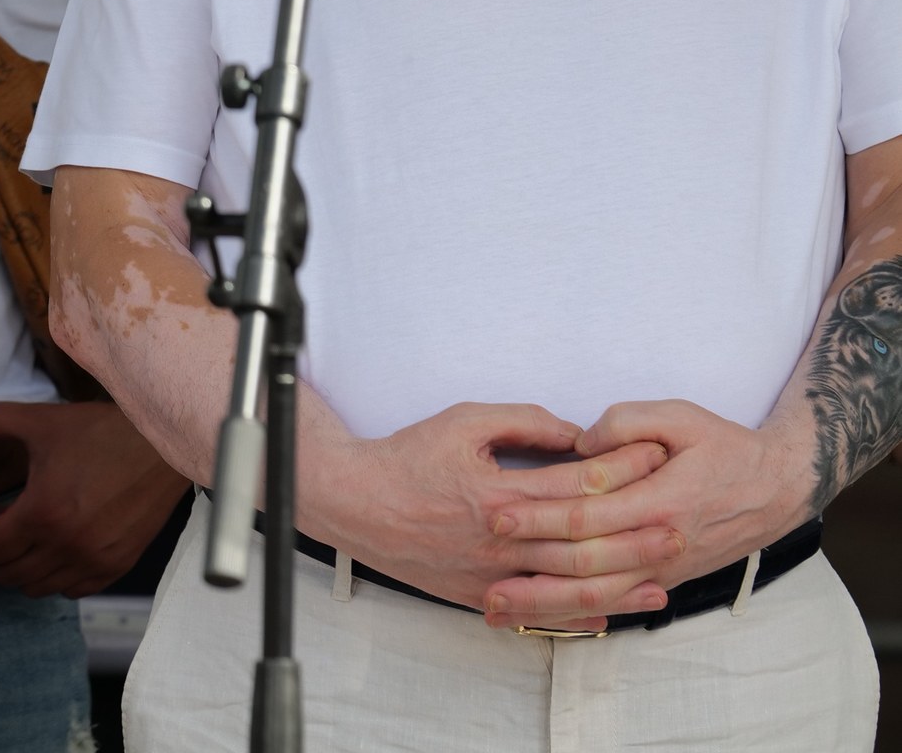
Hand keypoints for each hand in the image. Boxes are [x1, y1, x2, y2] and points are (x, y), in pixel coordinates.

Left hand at [0, 400, 187, 595]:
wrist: (161, 447)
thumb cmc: (101, 432)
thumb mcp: (39, 421)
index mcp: (43, 514)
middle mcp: (67, 547)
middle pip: (8, 574)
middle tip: (5, 519)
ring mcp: (94, 561)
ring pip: (38, 588)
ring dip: (23, 563)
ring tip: (31, 531)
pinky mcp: (118, 567)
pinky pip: (73, 590)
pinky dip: (57, 576)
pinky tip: (60, 544)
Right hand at [309, 402, 678, 630]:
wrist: (353, 501)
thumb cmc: (406, 457)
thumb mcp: (461, 421)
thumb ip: (521, 423)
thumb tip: (573, 434)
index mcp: (501, 493)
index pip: (580, 483)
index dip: (624, 467)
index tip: (657, 455)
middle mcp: (502, 540)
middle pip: (587, 542)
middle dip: (639, 531)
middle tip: (682, 520)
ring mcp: (492, 573)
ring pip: (570, 585)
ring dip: (621, 581)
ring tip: (663, 575)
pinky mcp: (479, 595)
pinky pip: (539, 611)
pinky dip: (577, 614)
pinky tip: (609, 611)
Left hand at [476, 399, 812, 624]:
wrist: (779, 487)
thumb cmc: (725, 446)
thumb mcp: (681, 416)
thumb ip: (628, 423)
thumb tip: (580, 441)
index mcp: (661, 500)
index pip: (588, 515)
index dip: (539, 517)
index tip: (494, 513)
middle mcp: (663, 543)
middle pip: (587, 565)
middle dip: (530, 569)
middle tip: (481, 571)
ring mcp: (666, 566)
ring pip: (600, 594)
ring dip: (547, 603)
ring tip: (497, 606)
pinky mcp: (667, 576)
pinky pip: (618, 599)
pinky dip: (580, 610)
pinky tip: (543, 613)